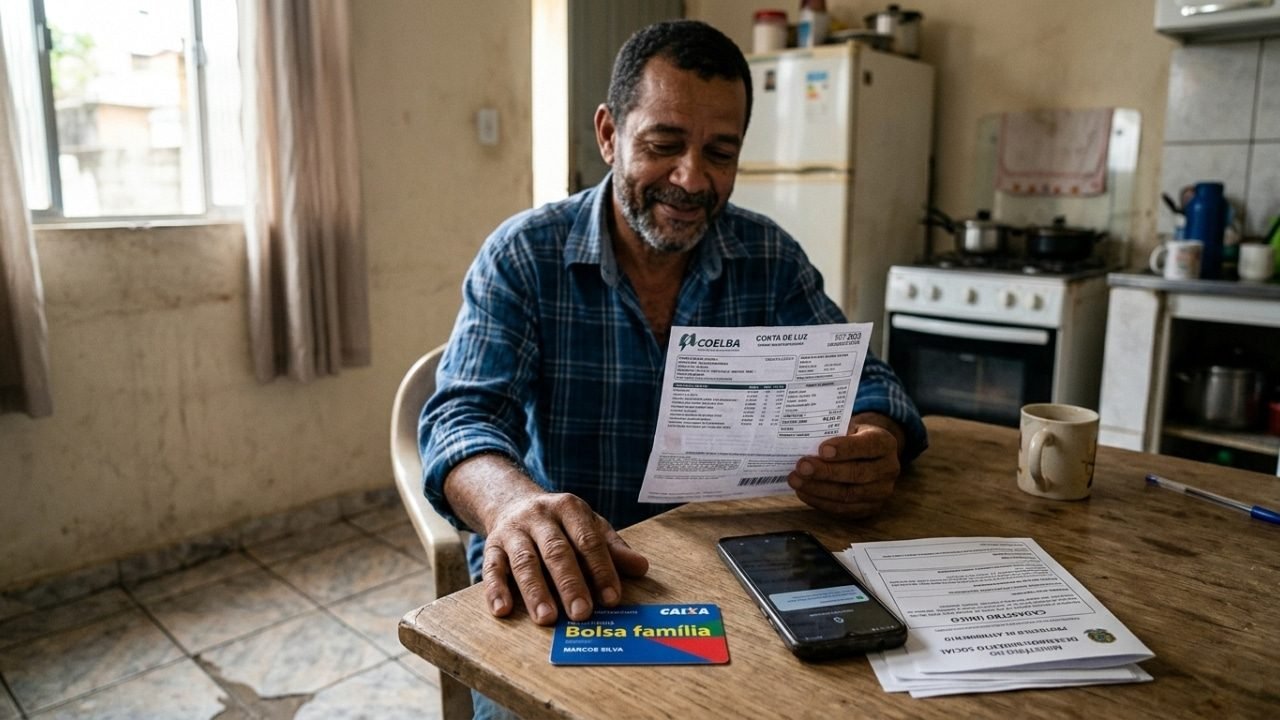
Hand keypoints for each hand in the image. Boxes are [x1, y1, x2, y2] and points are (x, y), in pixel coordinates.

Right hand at [481, 492, 649, 625]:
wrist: (512, 501)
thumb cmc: (560, 524)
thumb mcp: (588, 526)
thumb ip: (612, 549)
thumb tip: (642, 567)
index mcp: (569, 509)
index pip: (588, 540)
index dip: (601, 570)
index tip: (612, 599)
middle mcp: (539, 516)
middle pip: (556, 551)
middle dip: (570, 584)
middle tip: (582, 613)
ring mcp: (513, 531)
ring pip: (524, 561)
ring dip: (535, 592)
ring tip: (547, 619)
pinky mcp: (491, 546)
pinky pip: (491, 568)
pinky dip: (496, 589)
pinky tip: (503, 610)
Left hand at [788, 413, 903, 515]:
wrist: (869, 455)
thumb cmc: (853, 438)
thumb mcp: (849, 427)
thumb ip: (833, 433)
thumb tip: (804, 442)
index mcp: (885, 443)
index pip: (867, 446)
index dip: (845, 449)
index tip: (822, 449)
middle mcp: (889, 469)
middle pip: (857, 474)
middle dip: (826, 472)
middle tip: (801, 467)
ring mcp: (881, 492)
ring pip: (849, 494)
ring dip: (818, 489)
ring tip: (796, 480)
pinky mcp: (870, 508)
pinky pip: (843, 509)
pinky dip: (820, 502)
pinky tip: (804, 492)